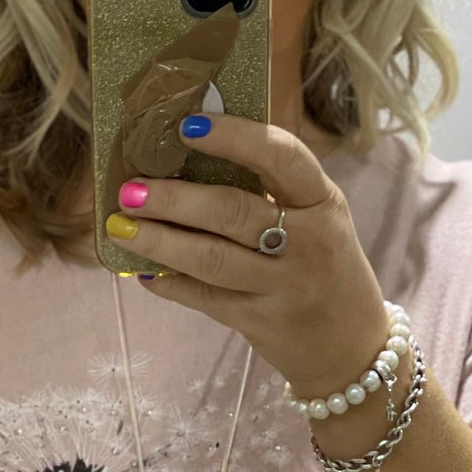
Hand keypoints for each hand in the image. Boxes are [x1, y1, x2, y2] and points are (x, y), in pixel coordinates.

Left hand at [103, 111, 389, 401]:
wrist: (351, 346)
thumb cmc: (324, 263)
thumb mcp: (317, 216)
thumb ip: (271, 187)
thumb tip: (192, 149)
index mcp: (323, 201)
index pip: (281, 157)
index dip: (234, 138)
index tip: (186, 126)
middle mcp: (308, 243)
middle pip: (233, 212)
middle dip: (175, 199)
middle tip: (131, 189)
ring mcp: (283, 287)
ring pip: (212, 260)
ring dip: (160, 242)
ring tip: (120, 227)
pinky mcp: (259, 321)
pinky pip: (204, 298)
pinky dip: (169, 282)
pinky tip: (141, 269)